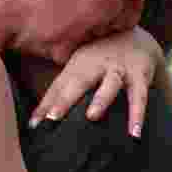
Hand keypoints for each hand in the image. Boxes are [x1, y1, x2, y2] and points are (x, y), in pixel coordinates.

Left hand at [30, 27, 162, 136]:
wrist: (136, 38)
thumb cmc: (97, 59)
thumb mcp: (77, 70)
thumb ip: (57, 95)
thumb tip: (32, 124)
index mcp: (78, 63)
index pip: (58, 87)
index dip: (46, 104)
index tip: (35, 125)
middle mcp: (97, 64)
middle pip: (79, 82)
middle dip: (65, 99)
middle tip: (52, 118)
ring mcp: (118, 69)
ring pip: (109, 84)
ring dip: (100, 99)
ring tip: (92, 116)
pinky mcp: (140, 75)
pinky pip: (139, 97)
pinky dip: (138, 115)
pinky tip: (135, 133)